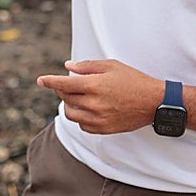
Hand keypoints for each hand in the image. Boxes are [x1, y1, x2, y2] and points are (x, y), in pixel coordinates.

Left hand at [37, 59, 163, 134]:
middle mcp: (94, 103)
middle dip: (63, 90)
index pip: (63, 84)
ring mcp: (98, 118)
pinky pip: (82, 125)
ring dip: (69, 104)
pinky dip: (80, 117)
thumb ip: (87, 66)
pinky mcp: (104, 129)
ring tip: (77, 97)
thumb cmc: (134, 80)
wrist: (155, 103)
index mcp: (94, 85)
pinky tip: (87, 109)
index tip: (40, 80)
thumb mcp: (111, 66)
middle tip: (70, 84)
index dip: (49, 81)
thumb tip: (67, 66)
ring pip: (71, 113)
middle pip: (66, 98)